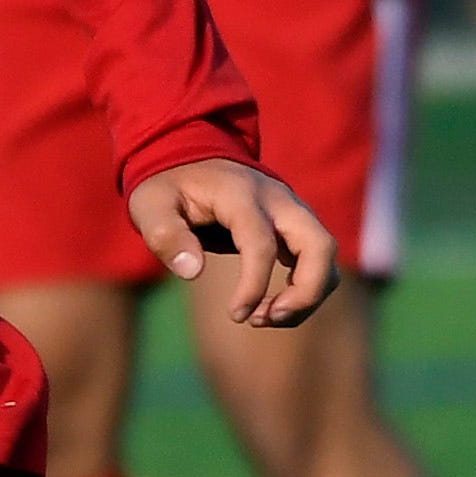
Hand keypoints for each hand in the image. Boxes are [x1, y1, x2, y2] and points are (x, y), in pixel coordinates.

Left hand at [126, 156, 338, 327]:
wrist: (191, 157)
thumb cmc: (169, 186)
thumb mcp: (150, 205)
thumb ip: (165, 235)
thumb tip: (192, 272)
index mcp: (240, 194)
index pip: (261, 243)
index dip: (254, 285)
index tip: (236, 315)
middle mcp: (277, 199)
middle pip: (319, 245)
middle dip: (306, 292)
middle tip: (267, 319)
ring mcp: (292, 210)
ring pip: (325, 254)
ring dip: (307, 295)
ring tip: (265, 317)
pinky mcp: (295, 224)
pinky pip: (317, 259)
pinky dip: (304, 288)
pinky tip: (271, 307)